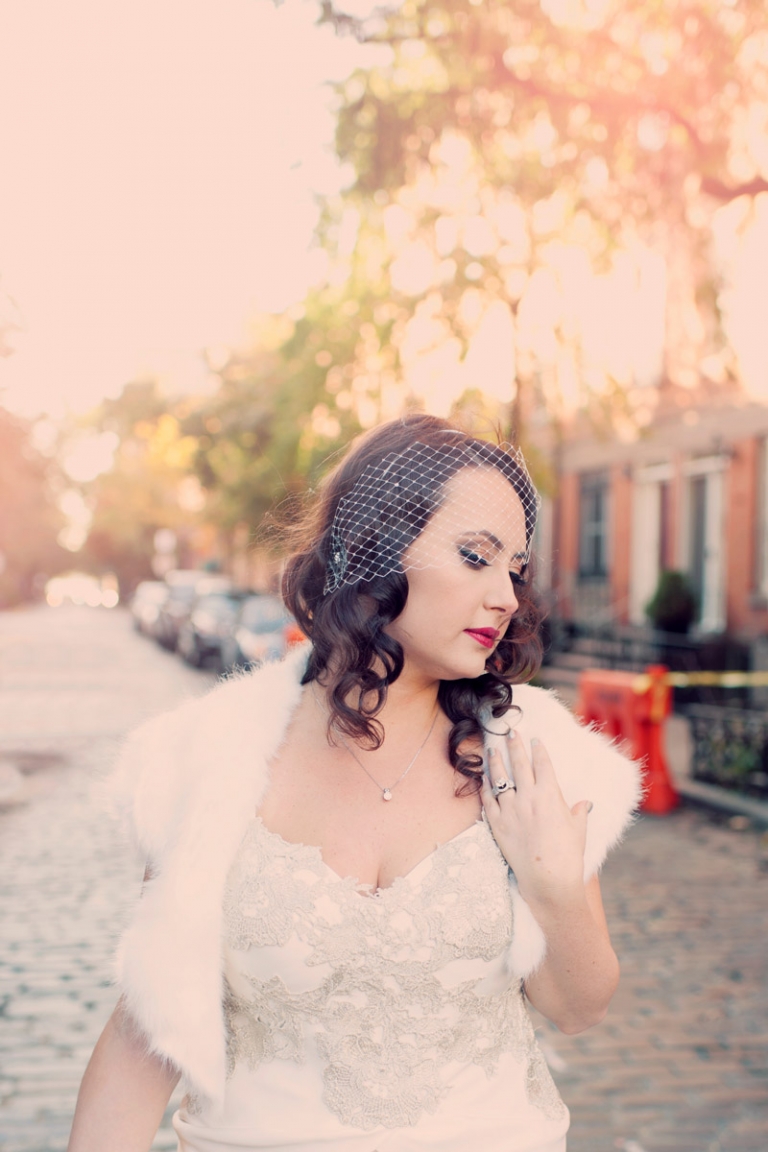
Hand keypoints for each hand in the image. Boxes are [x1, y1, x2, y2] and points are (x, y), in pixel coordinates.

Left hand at [481, 732, 590, 910]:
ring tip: (491, 748)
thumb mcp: (578, 829)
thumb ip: (579, 812)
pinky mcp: (497, 824)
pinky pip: (488, 801)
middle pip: (519, 765)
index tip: (534, 739)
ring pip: (499, 779)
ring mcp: (510, 810)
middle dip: (515, 746)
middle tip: (510, 732)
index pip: (543, 764)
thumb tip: (585, 804)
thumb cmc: (567, 855)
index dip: (539, 749)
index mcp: (549, 795)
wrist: (548, 879)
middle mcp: (528, 798)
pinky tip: (482, 777)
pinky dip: (484, 787)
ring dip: (495, 761)